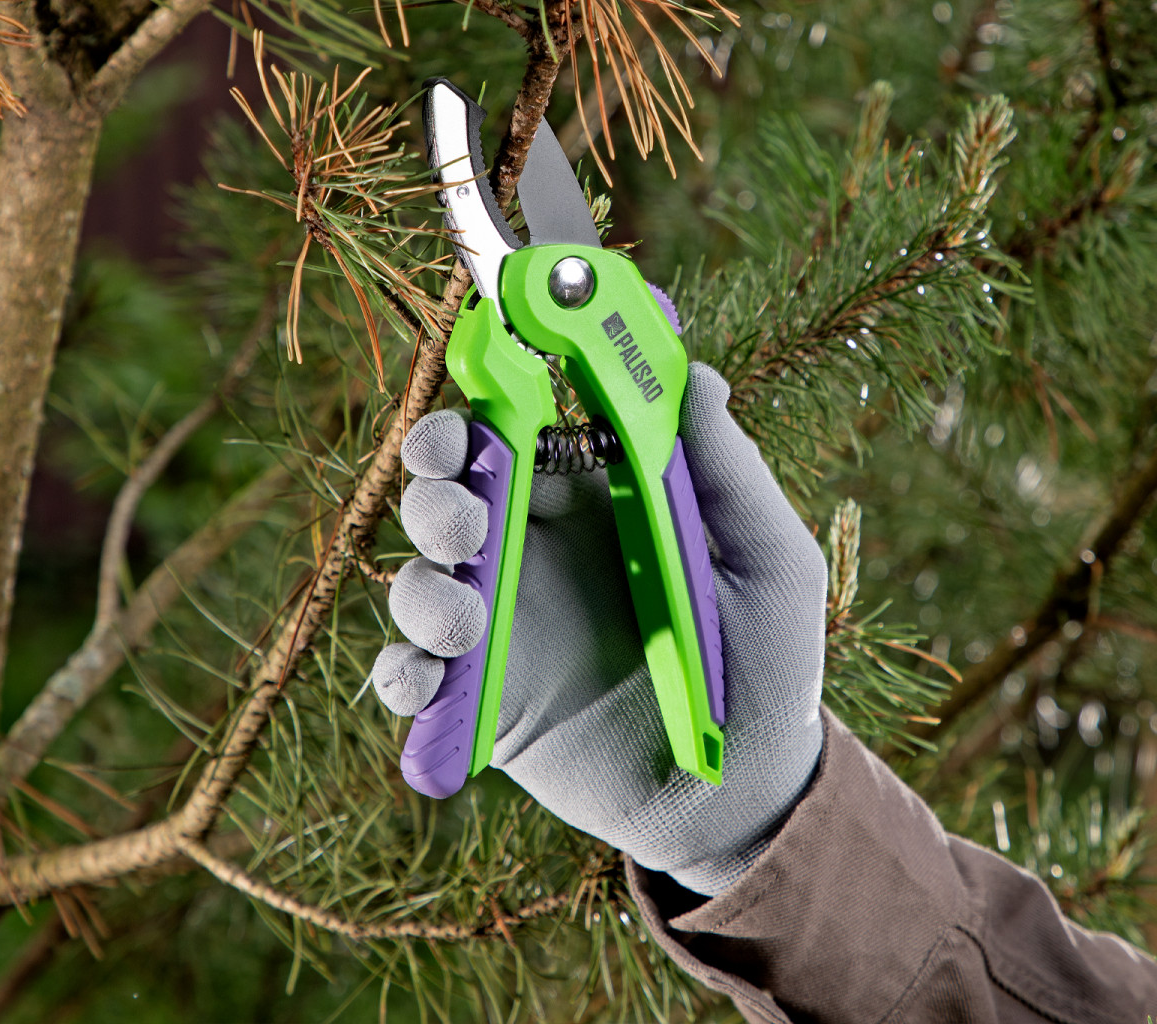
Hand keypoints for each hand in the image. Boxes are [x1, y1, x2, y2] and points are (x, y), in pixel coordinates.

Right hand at [373, 363, 826, 895]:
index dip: (483, 406)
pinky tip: (430, 680)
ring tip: (469, 623)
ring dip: (423, 589)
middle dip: (435, 490)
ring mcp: (504, 623)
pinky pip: (415, 674)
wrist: (740, 795)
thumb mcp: (769, 564)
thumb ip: (730, 475)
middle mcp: (535, 550)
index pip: (517, 430)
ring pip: (421, 578)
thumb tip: (698, 375)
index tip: (476, 401)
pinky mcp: (484, 696)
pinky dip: (402, 672)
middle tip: (462, 519)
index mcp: (592, 501)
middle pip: (449, 492)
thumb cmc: (766, 664)